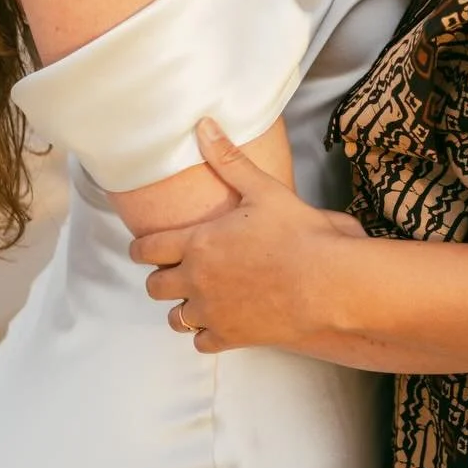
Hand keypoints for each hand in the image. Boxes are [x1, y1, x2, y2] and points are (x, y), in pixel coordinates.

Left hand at [128, 119, 362, 352]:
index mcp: (197, 243)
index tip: (141, 248)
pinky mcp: (231, 337)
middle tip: (174, 271)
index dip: (140, 248)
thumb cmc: (297, 233)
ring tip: (197, 298)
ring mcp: (212, 312)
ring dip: (182, 308)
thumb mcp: (262, 189)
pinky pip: (200, 342)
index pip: (147, 249)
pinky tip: (219, 321)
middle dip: (161, 278)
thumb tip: (203, 125)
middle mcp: (196, 280)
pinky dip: (205, 334)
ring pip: (175, 318)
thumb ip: (228, 159)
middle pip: (155, 287)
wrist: (327, 283)